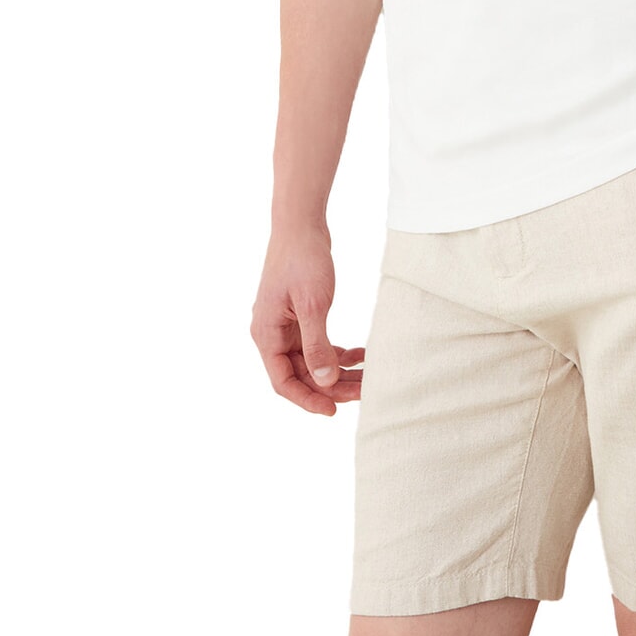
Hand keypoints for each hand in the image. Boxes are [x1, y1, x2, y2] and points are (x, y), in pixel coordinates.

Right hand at [250, 225, 364, 415]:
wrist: (301, 225)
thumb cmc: (302, 260)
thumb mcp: (313, 305)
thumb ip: (316, 345)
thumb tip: (325, 382)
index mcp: (266, 334)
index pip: (283, 382)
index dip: (308, 399)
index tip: (334, 411)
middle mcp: (272, 334)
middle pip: (300, 374)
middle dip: (332, 386)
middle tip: (364, 392)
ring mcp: (285, 326)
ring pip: (312, 361)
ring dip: (339, 371)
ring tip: (369, 376)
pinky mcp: (300, 316)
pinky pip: (317, 344)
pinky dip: (338, 351)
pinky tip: (361, 353)